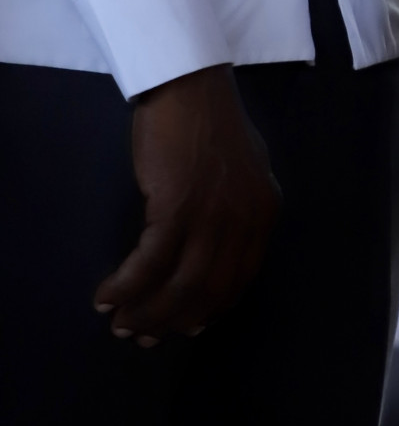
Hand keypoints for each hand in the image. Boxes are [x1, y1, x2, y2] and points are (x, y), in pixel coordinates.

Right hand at [95, 66, 280, 344]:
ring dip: (146, 313)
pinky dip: (126, 286)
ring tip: (122, 326)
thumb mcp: (245, 172)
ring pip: (179, 286)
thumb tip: (218, 246)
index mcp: (264, 215)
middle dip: (174, 321)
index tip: (189, 326)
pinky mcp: (176, 209)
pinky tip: (107, 297)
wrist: (190, 88)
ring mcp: (212, 218)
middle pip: (209, 291)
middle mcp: (244, 223)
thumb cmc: (211, 124)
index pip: (240, 279)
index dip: (211, 309)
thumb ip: (239, 209)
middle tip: (146, 337)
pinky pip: (149, 264)